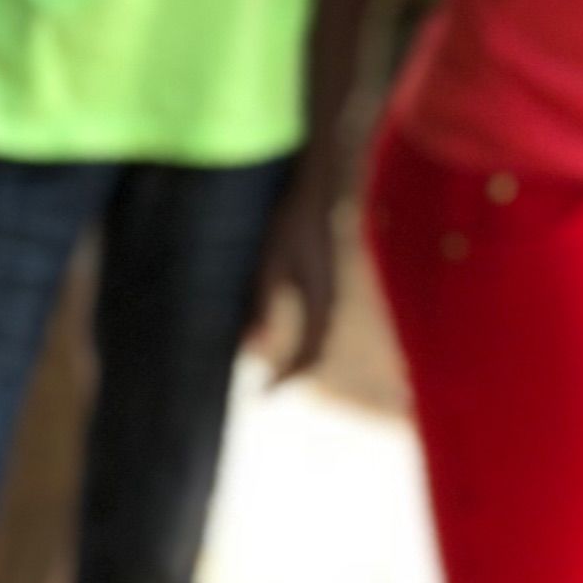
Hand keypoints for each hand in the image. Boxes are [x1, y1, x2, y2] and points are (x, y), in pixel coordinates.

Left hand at [247, 163, 339, 385]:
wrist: (310, 186)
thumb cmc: (289, 220)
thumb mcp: (270, 262)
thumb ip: (263, 304)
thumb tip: (254, 347)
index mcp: (320, 300)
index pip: (307, 355)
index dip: (286, 379)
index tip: (263, 396)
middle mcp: (329, 300)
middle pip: (315, 353)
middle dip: (291, 376)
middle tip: (264, 394)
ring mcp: (327, 292)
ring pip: (315, 340)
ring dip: (294, 361)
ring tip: (270, 377)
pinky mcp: (320, 283)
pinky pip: (312, 325)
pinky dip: (297, 342)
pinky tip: (273, 345)